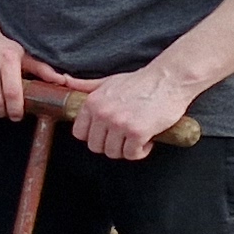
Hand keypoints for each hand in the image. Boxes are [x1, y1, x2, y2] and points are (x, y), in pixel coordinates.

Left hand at [67, 61, 198, 162]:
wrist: (169, 79)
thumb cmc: (140, 81)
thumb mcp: (108, 81)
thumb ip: (86, 86)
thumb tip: (64, 80)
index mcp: (92, 103)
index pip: (79, 134)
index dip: (94, 137)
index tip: (107, 133)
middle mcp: (102, 113)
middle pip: (95, 146)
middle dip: (110, 145)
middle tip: (124, 137)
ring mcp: (119, 123)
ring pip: (113, 153)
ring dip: (126, 149)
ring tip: (137, 136)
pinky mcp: (137, 132)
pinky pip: (132, 154)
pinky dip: (141, 151)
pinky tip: (148, 139)